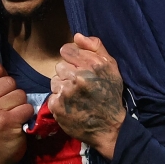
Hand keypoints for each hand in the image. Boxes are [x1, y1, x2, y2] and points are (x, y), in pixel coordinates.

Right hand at [0, 57, 35, 163]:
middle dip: (12, 93)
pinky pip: (26, 107)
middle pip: (9, 81)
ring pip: (19, 94)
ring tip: (11, 115)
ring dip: (20, 105)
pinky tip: (18, 123)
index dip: (1, 80)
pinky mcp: (5, 122)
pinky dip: (26, 115)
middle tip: (4, 108)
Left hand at [48, 33, 125, 158]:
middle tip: (79, 86)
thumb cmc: (111, 95)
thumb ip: (95, 47)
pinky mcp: (57, 107)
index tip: (78, 69)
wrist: (110, 127)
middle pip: (59, 66)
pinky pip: (52, 96)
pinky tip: (71, 106)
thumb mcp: (111, 68)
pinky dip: (59, 101)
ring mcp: (66, 93)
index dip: (72, 59)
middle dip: (67, 74)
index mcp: (92, 65)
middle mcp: (79, 77)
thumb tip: (76, 36)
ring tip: (75, 97)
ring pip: (54, 81)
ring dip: (62, 87)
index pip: (66, 50)